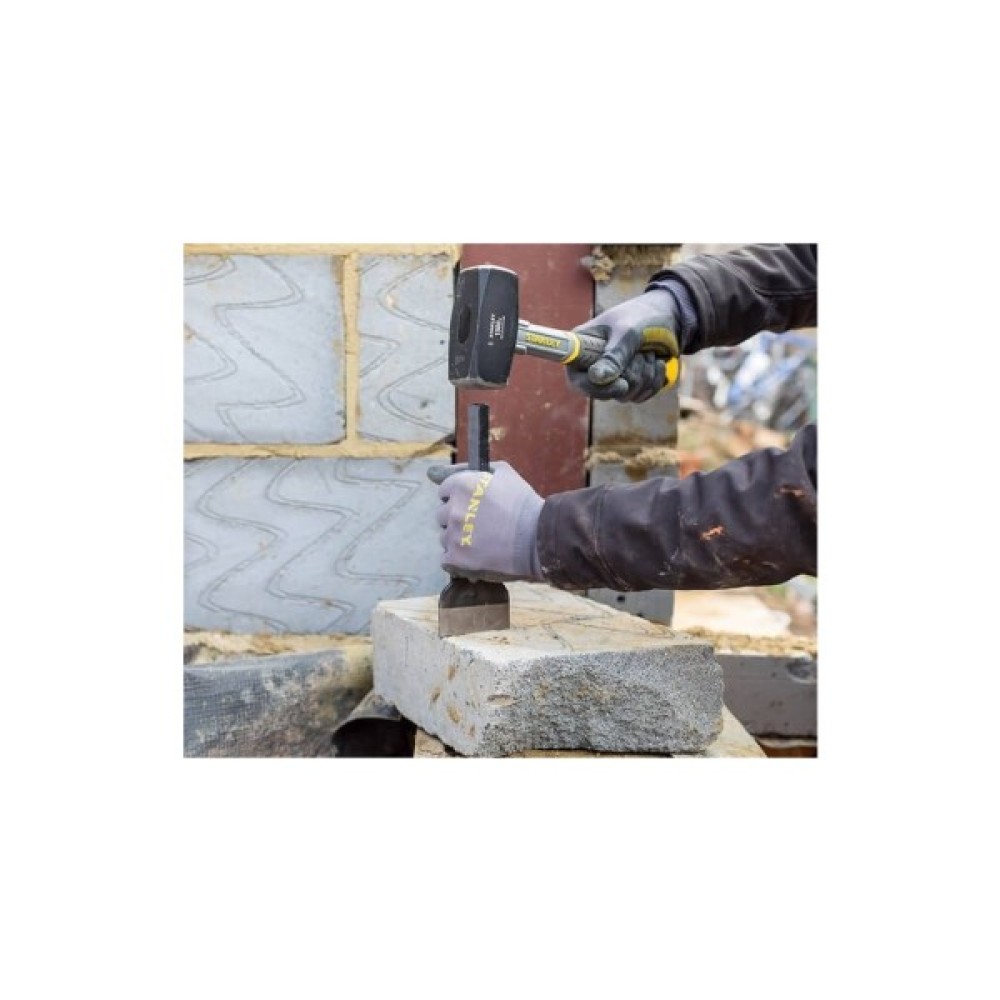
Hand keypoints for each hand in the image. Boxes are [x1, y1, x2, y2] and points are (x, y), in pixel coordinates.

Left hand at [426, 461, 543, 582]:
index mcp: (461, 486)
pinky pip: (446, 559)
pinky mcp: (456, 558)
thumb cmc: (524, 504)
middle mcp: (453, 509)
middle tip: (480, 525)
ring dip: (458, 539)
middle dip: (457, 518)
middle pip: (442, 515)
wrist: (539, 538)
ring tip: (481, 542)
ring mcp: (453, 535)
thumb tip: (443, 471)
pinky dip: (458, 559)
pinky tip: (475, 556)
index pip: (444, 491)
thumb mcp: (504, 473)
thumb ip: (475, 469)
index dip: (458, 497)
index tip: (471, 505)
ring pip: (444, 537)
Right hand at [567, 288, 680, 401]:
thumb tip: (596, 378)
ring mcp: (611, 377)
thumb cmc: (642, 317)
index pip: (576, 379)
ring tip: (650, 354)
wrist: (668, 316)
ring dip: (645, 376)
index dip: (594, 387)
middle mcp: (592, 366)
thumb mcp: (628, 333)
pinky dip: (654, 381)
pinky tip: (657, 363)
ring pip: (625, 395)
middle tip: (641, 355)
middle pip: (603, 392)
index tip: (620, 383)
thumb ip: (614, 355)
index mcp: (582, 348)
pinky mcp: (629, 384)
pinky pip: (639, 396)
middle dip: (630, 376)